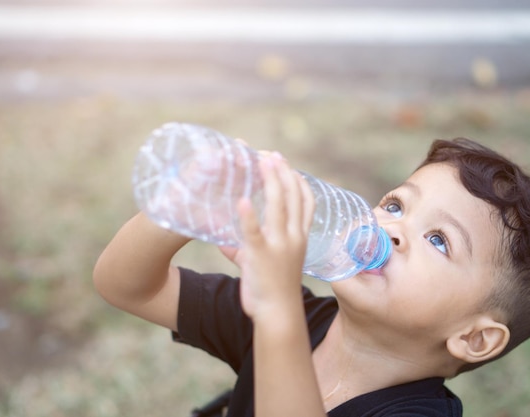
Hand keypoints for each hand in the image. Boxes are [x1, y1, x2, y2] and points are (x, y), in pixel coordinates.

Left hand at [233, 152, 314, 320]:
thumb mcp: (261, 263)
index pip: (306, 202)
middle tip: (273, 155)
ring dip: (271, 182)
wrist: (277, 315)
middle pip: (293, 197)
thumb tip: (223, 240)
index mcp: (299, 237)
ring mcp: (279, 246)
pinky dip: (248, 216)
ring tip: (262, 162)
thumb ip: (244, 247)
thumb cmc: (271, 290)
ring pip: (278, 207)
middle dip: (283, 172)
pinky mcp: (260, 256)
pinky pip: (254, 232)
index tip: (288, 165)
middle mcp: (293, 238)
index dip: (298, 181)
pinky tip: (241, 201)